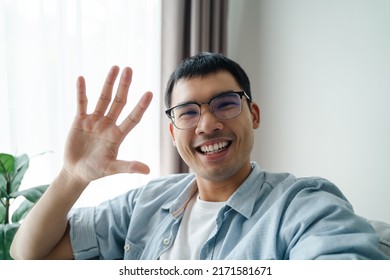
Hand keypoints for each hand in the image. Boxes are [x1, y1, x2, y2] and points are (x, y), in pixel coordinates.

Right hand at [62, 66, 152, 184]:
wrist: (76, 171)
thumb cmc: (95, 171)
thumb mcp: (111, 168)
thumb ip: (128, 167)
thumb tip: (148, 170)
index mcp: (118, 135)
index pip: (132, 118)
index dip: (140, 106)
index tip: (149, 93)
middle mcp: (108, 124)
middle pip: (119, 102)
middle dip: (124, 86)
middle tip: (129, 69)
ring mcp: (95, 120)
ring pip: (103, 98)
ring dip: (108, 83)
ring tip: (115, 68)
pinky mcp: (80, 120)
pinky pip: (82, 103)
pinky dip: (81, 92)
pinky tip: (81, 78)